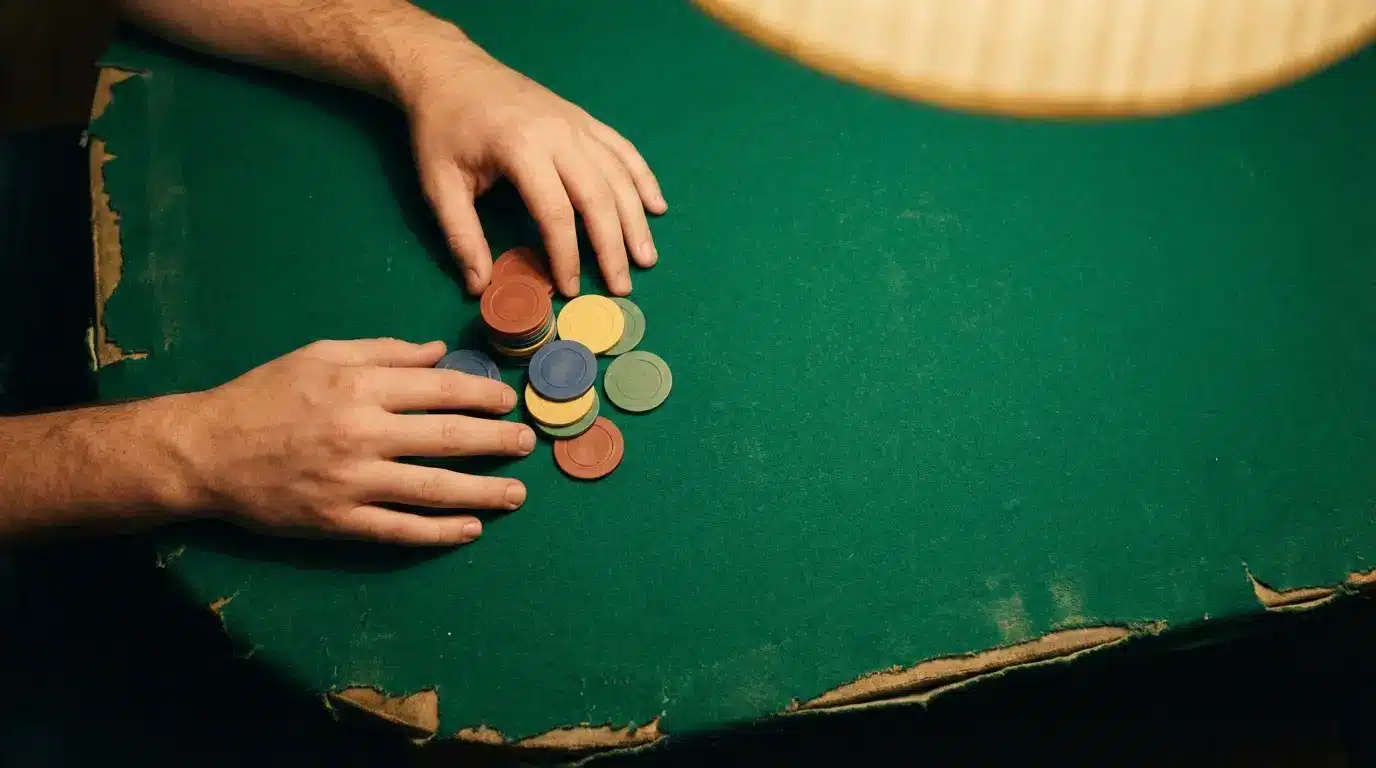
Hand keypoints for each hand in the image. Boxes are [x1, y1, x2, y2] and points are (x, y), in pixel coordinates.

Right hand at [175, 338, 534, 545]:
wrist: (205, 451)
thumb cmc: (264, 395)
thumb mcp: (320, 355)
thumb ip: (383, 353)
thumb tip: (440, 354)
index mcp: (360, 388)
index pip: (440, 389)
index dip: (483, 395)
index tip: (509, 400)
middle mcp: (362, 434)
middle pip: (449, 439)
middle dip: (497, 441)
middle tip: (528, 444)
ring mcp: (352, 483)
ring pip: (435, 490)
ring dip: (484, 492)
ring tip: (517, 494)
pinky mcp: (339, 522)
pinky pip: (401, 531)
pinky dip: (440, 533)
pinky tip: (471, 530)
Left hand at [402, 40, 666, 296]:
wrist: (451, 70)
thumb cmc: (442, 129)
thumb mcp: (439, 185)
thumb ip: (462, 237)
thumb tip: (481, 287)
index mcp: (521, 148)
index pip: (556, 212)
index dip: (566, 255)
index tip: (570, 288)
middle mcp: (558, 133)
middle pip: (598, 197)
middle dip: (612, 247)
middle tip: (621, 287)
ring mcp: (576, 123)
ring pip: (618, 175)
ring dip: (635, 220)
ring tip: (646, 258)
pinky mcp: (583, 118)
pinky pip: (623, 149)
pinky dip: (643, 179)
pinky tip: (656, 207)